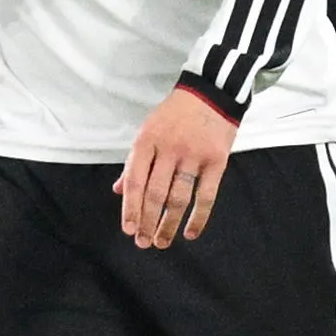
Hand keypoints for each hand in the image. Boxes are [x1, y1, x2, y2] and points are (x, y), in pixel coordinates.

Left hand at [116, 87, 238, 248]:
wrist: (211, 93)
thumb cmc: (174, 115)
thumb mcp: (148, 131)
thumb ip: (134, 162)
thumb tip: (118, 190)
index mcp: (147, 141)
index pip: (135, 181)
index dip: (130, 208)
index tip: (128, 230)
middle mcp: (169, 148)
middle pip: (155, 193)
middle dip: (147, 222)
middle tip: (143, 243)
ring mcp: (194, 155)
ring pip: (179, 198)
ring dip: (169, 225)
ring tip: (162, 241)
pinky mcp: (217, 160)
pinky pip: (206, 195)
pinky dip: (198, 218)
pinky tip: (190, 233)